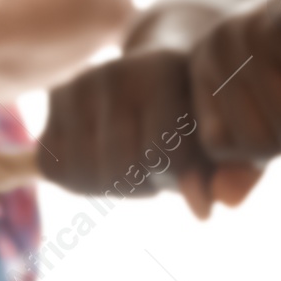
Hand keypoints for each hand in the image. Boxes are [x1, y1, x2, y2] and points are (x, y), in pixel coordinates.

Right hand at [40, 48, 258, 219]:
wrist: (158, 67)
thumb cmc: (196, 111)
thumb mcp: (219, 134)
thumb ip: (225, 172)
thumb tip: (202, 212)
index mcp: (162, 71)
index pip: (161, 155)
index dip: (175, 176)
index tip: (186, 163)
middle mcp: (115, 71)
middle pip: (119, 170)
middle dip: (143, 184)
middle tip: (158, 168)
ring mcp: (79, 83)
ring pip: (85, 175)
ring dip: (114, 187)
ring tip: (135, 162)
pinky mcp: (55, 97)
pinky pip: (55, 169)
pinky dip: (81, 181)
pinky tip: (105, 160)